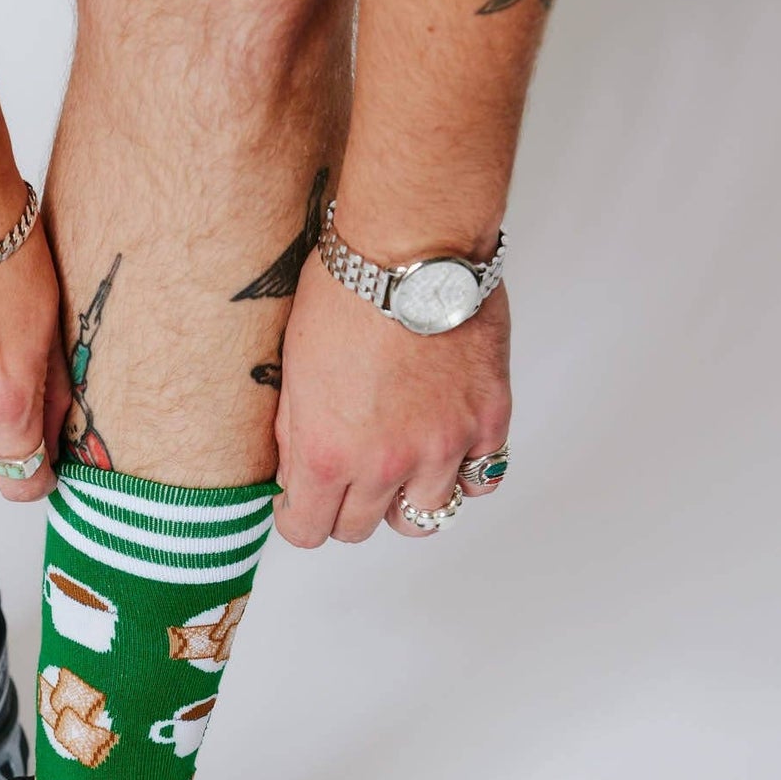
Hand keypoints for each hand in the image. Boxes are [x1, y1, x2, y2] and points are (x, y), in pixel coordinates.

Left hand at [273, 263, 511, 546]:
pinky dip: (462, 472)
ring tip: (398, 466)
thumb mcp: (292, 370)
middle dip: (345, 509)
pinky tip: (445, 449)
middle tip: (345, 479)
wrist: (410, 248)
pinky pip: (481, 479)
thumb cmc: (343, 292)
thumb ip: (295, 435)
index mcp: (326, 453)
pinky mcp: (488, 420)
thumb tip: (297, 476)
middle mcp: (386, 463)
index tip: (301, 503)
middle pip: (361, 529)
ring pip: (424, 517)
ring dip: (405, 498)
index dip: (299, 519)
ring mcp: (443, 447)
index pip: (308, 531)